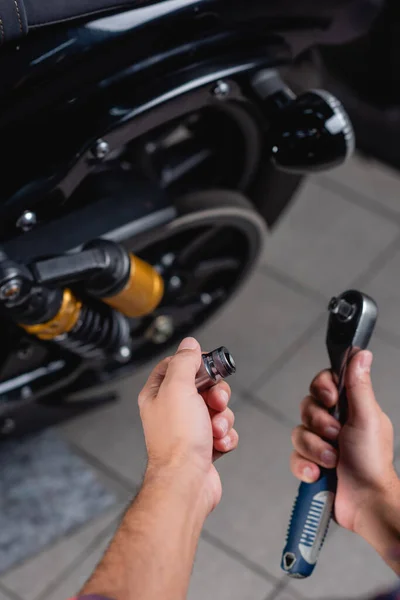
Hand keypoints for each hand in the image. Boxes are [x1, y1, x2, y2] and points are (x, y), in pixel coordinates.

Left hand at [138, 337, 238, 514]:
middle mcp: (171, 410)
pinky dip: (226, 436)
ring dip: (223, 417)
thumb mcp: (179, 388)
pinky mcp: (204, 446)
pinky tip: (219, 444)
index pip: (175, 365)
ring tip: (215, 429)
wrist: (187, 482)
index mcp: (158, 394)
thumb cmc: (178, 440)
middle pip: (203, 386)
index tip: (208, 365)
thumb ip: (184, 362)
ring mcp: (188, 429)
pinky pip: (224, 430)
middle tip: (214, 402)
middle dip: (216, 394)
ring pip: (217, 409)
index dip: (194, 362)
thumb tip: (189, 344)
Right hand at [290, 350, 398, 534]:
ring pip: (298, 433)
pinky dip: (305, 467)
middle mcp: (333, 422)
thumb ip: (359, 385)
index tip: (330, 399)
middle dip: (319, 423)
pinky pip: (294, 457)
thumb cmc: (373, 462)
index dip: (322, 388)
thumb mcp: (367, 418)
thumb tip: (361, 354)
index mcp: (349, 407)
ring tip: (332, 461)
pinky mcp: (311, 463)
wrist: (366, 503)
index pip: (324, 382)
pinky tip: (319, 474)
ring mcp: (321, 444)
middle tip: (336, 436)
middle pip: (307, 406)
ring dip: (315, 449)